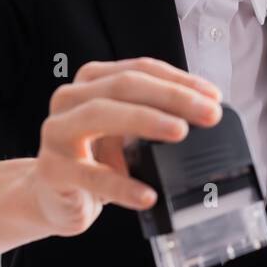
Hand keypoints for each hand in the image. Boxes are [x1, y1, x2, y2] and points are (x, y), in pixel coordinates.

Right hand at [28, 57, 222, 236]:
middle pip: (125, 85)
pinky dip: (123, 185)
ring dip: (146, 120)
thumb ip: (155, 117)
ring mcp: (57, 132)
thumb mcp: (127, 132)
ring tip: (181, 133)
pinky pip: (91, 175)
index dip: (180, 80)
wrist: (52, 198)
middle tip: (209, 113)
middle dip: (173, 97)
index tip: (214, 96)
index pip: (141, 69)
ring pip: (101, 115)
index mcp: (93, 82)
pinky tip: (148, 195)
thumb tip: (207, 115)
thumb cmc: (95, 159)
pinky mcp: (52, 170)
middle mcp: (71, 98)